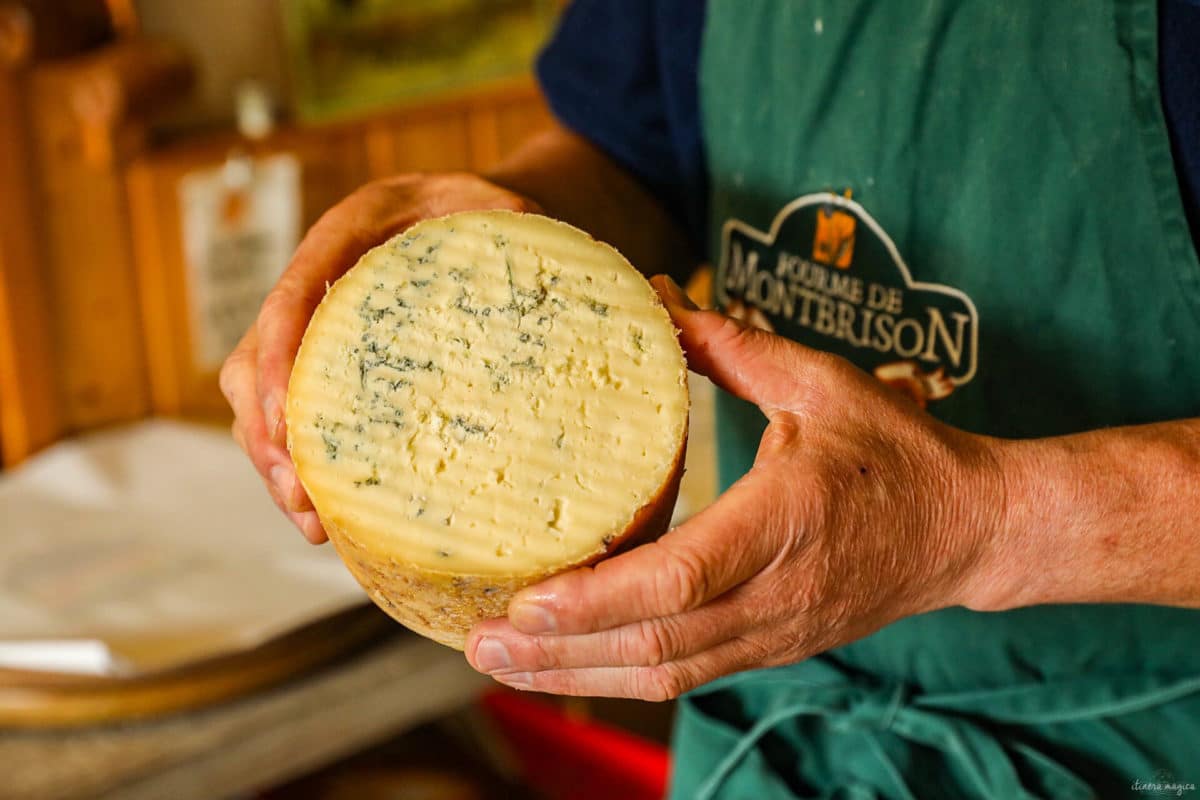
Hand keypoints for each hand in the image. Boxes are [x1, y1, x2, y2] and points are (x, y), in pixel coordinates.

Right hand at [220, 173, 539, 542]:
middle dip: (267, 430)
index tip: (285, 420)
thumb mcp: (497, 206)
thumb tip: (519, 248)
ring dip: (275, 460)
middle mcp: (317, 278)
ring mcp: (314, 325)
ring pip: (258, 396)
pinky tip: (326, 514)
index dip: (280, 358)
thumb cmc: (486, 210)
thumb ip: (503, 224)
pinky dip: (302, 464)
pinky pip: (293, 415)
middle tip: (297, 492)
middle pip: (256, 358)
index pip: (295, 294)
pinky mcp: (328, 365)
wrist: (474, 211)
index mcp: (349, 231)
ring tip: (310, 519)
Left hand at [464, 276, 1005, 698]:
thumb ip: (733, 346)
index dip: (599, 598)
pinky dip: (616, 674)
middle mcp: (777, 594)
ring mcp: (774, 633)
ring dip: (577, 675)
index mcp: (789, 521)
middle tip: (478, 641)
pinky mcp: (770, 647)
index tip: (526, 599)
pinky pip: (684, 674)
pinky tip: (564, 665)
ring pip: (663, 672)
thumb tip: (656, 296)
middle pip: (655, 643)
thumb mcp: (821, 383)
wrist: (970, 529)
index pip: (684, 579)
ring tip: (499, 662)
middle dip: (560, 651)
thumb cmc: (899, 451)